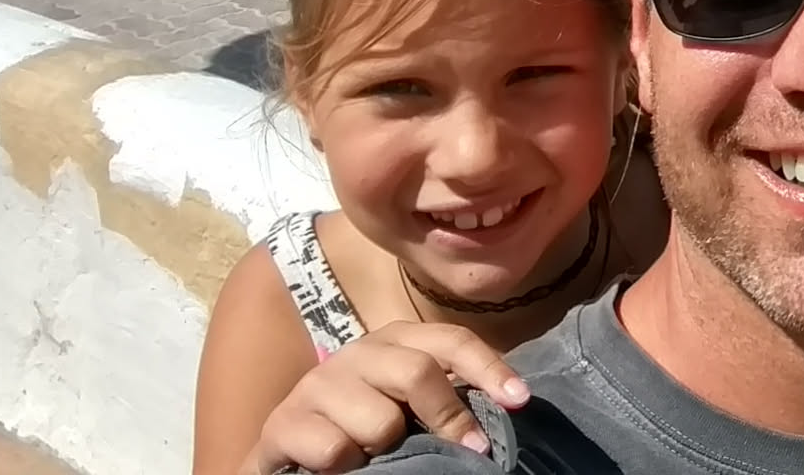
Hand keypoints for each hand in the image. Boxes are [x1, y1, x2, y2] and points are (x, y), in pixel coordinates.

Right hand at [242, 322, 528, 474]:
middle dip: (448, 416)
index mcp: (395, 342)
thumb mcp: (409, 405)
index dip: (489, 368)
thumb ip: (445, 398)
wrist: (289, 449)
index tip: (519, 400)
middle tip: (470, 451)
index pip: (450, 340)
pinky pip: (335, 449)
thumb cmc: (363, 426)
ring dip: (386, 448)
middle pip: (418, 372)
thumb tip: (504, 409)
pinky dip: (346, 466)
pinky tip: (340, 466)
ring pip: (379, 421)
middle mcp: (357, 353)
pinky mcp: (283, 422)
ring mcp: (317, 385)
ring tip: (375, 455)